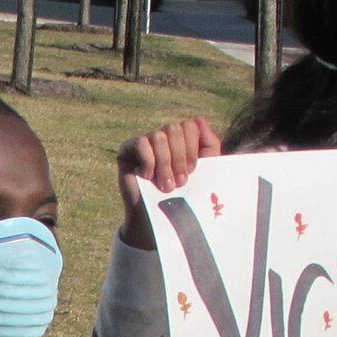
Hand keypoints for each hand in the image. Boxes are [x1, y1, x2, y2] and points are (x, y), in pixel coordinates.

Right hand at [116, 117, 220, 250]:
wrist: (160, 217)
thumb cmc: (184, 195)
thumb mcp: (204, 170)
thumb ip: (209, 144)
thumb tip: (199, 119)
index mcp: (182, 138)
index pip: (190, 125)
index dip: (192, 147)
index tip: (193, 171)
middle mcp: (163, 136)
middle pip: (174, 128)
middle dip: (180, 158)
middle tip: (181, 182)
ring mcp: (145, 141)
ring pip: (159, 136)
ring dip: (165, 164)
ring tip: (166, 186)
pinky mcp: (127, 149)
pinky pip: (141, 143)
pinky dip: (149, 161)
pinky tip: (147, 176)